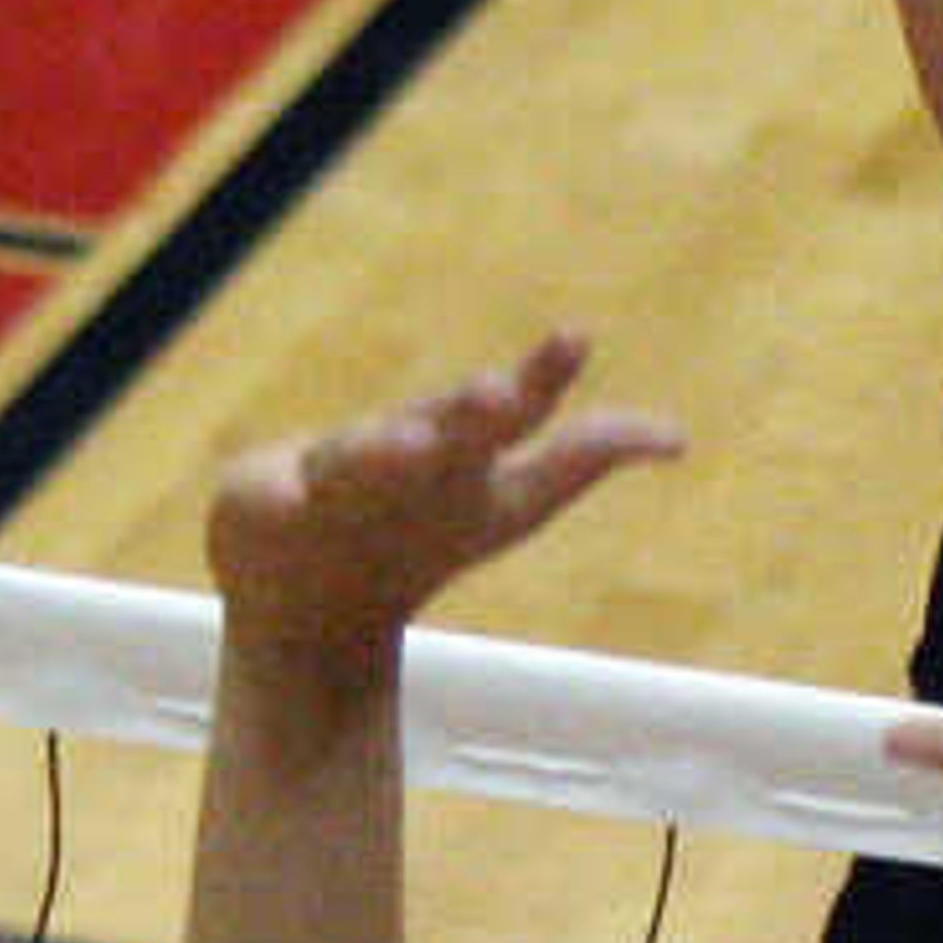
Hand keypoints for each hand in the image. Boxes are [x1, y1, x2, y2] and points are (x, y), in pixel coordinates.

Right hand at [205, 339, 676, 673]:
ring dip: (384, 449)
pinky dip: (279, 498)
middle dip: (467, 410)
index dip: (542, 377)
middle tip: (501, 394)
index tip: (576, 341)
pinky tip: (287, 498)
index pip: (510, 409)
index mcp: (460, 446)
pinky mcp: (263, 505)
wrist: (316, 601)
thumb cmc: (422, 531)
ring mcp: (329, 472)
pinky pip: (270, 503)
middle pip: (437, 424)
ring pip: (357, 457)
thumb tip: (679, 438)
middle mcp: (399, 447)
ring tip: (412, 446)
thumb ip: (583, 457)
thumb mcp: (512, 501)